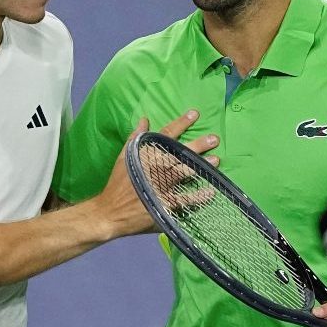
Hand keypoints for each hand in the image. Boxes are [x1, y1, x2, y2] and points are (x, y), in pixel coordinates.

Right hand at [92, 109, 218, 238]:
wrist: (110, 212)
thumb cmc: (118, 184)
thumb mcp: (124, 156)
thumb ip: (135, 137)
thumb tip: (144, 119)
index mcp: (146, 154)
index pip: (166, 134)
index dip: (181, 123)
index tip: (195, 114)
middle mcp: (155, 168)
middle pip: (180, 153)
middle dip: (198, 145)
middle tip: (214, 138)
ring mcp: (161, 186)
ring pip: (184, 172)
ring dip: (201, 166)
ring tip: (216, 160)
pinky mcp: (164, 204)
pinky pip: (184, 199)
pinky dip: (198, 197)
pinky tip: (210, 191)